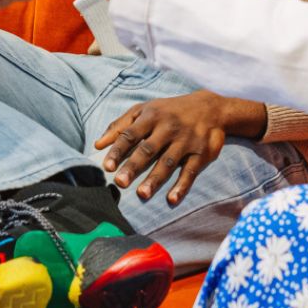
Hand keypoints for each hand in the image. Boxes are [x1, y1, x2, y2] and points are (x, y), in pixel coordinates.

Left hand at [96, 91, 267, 204]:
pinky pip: (190, 171)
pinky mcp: (201, 153)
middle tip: (120, 183)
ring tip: (142, 194)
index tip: (106, 167)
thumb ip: (120, 126)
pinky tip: (172, 199)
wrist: (210, 108)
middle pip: (148, 149)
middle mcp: (168, 128)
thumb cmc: (169, 111)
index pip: (130, 134)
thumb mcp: (144, 110)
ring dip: (155, 179)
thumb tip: (97, 145)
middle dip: (134, 166)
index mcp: (151, 117)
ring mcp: (186, 141)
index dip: (118, 150)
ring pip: (168, 162)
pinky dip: (182, 185)